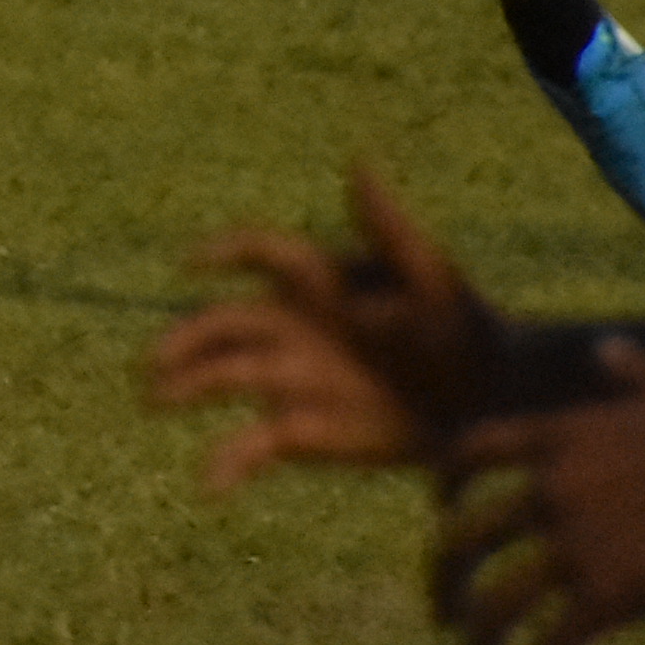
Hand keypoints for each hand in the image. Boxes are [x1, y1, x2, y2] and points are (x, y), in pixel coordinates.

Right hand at [151, 164, 512, 491]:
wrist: (490, 401)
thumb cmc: (465, 326)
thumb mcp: (430, 274)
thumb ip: (388, 225)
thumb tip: (358, 159)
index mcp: (315, 278)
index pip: (258, 254)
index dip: (223, 253)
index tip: (194, 263)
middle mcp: (291, 324)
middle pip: (224, 322)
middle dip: (186, 337)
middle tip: (154, 359)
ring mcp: (292, 379)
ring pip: (224, 376)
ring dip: (186, 386)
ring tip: (155, 400)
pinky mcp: (303, 433)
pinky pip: (252, 444)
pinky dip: (226, 462)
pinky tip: (208, 484)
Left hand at [432, 345, 644, 644]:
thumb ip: (632, 367)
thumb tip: (610, 350)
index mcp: (556, 437)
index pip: (468, 453)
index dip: (446, 481)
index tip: (442, 508)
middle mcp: (548, 490)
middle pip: (463, 540)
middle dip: (444, 579)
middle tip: (443, 611)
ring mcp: (574, 543)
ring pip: (496, 603)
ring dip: (478, 640)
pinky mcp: (611, 592)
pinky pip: (554, 640)